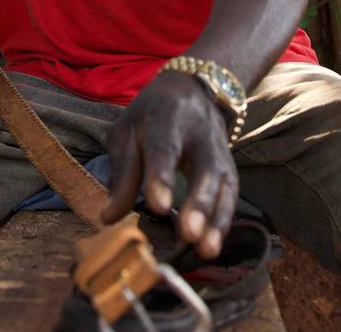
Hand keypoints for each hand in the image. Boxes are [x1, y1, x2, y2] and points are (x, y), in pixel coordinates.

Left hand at [102, 72, 238, 259]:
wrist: (191, 90)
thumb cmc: (151, 116)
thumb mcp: (127, 132)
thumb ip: (122, 173)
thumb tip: (109, 217)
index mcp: (167, 117)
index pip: (166, 148)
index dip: (162, 177)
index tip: (158, 207)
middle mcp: (201, 133)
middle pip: (204, 169)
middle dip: (198, 203)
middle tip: (189, 234)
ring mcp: (220, 150)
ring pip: (224, 184)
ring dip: (216, 219)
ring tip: (206, 251)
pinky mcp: (229, 166)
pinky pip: (231, 195)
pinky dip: (224, 221)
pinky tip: (212, 246)